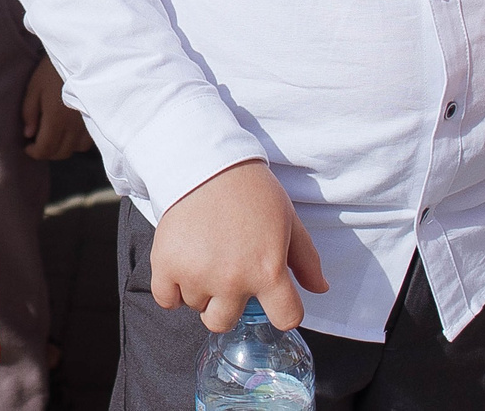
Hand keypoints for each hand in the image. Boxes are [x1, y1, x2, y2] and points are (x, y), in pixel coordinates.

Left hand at [21, 56, 92, 159]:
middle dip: (47, 152)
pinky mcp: (98, 120)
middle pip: (61, 153)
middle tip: (37, 142)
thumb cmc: (53, 69)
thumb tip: (28, 134)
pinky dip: (77, 142)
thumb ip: (29, 113)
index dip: (34, 152)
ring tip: (54, 136)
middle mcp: (75, 126)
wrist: (82, 57)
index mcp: (56, 119)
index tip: (26, 147)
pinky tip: (69, 131)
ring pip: (75, 149)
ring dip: (62, 148)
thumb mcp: (34, 87)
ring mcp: (89, 124)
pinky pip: (88, 141)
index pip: (46, 149)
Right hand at [151, 160, 327, 332]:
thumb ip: (307, 261)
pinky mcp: (166, 263)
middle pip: (225, 322)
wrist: (206, 163)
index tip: (272, 298)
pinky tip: (180, 271)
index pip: (285, 319)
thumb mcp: (289, 222)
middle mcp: (232, 280)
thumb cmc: (250, 190)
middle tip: (226, 277)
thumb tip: (319, 288)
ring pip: (197, 307)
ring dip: (200, 291)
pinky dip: (171, 290)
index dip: (282, 309)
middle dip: (227, 304)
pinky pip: (165, 298)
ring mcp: (197, 274)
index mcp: (268, 272)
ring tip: (203, 260)